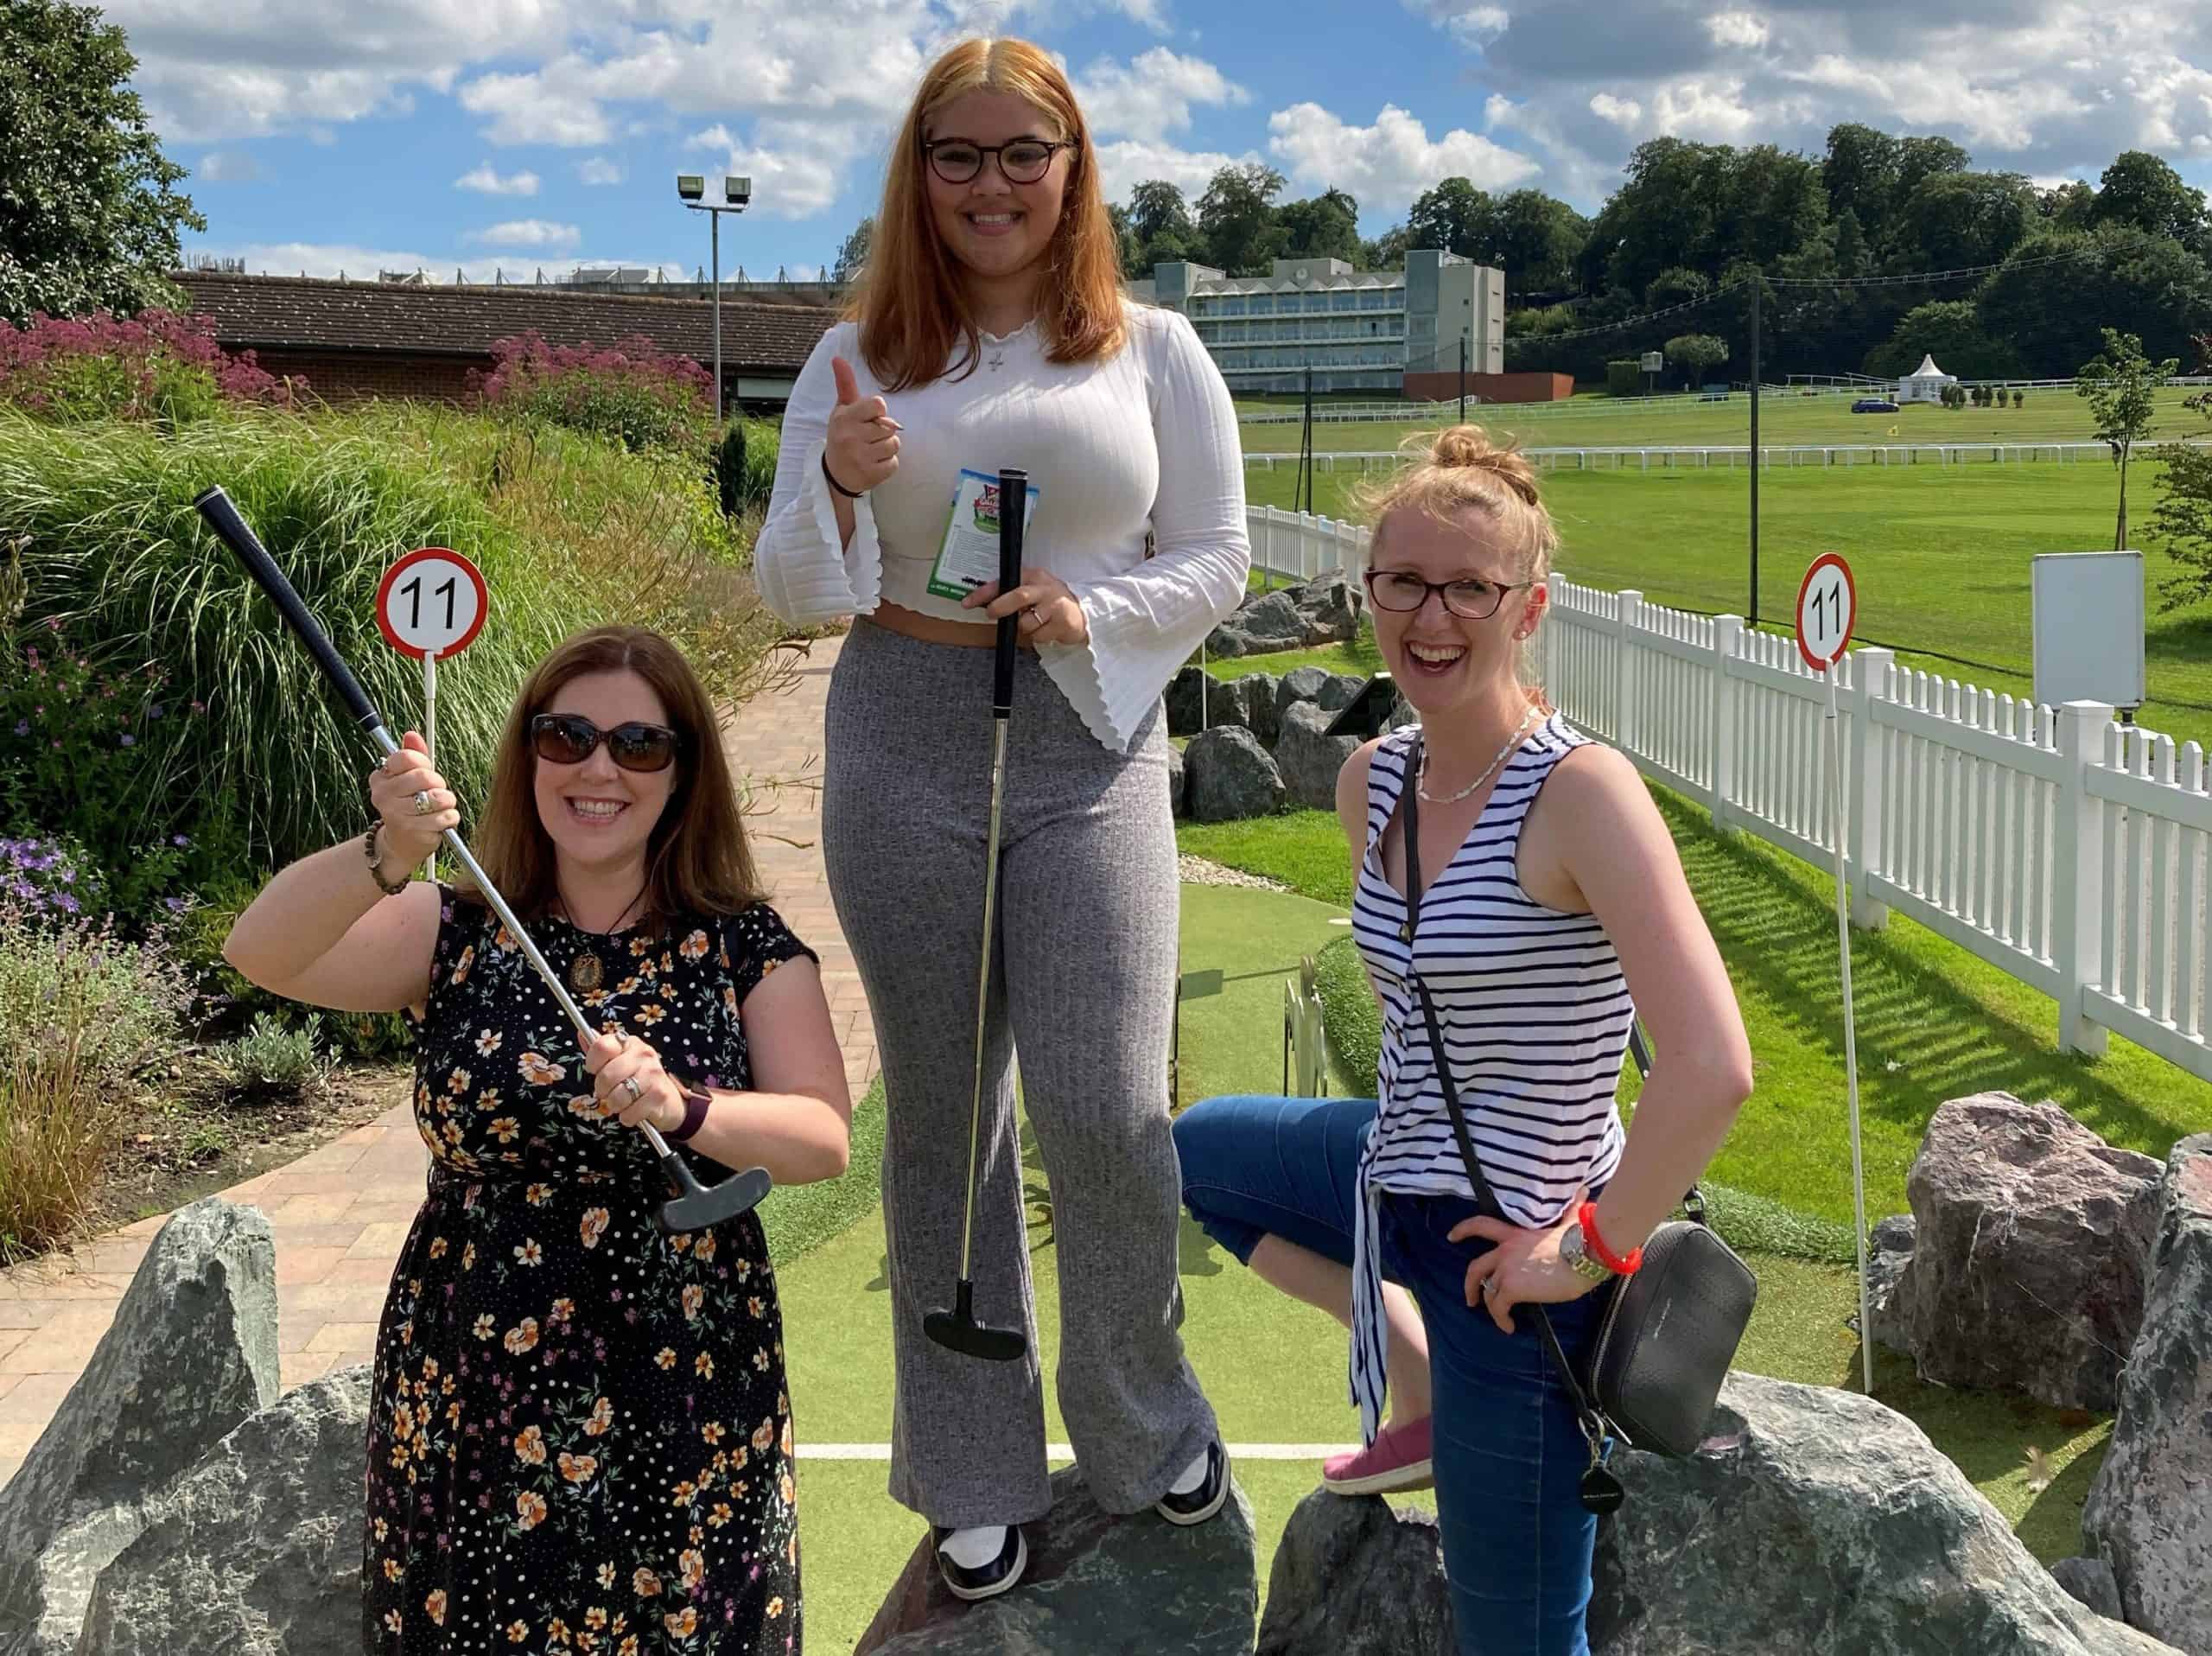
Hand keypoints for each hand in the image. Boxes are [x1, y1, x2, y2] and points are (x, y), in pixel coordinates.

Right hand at [368, 732, 458, 869]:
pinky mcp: (412, 831)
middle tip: (435, 793)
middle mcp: (383, 795)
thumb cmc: (410, 806)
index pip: (408, 757)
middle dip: (439, 784)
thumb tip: (411, 734)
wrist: (401, 844)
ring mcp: (395, 813)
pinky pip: (446, 816)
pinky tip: (439, 822)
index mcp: (380, 777)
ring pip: (438, 797)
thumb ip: (413, 754)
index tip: (424, 773)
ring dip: (447, 802)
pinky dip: (450, 818)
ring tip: (438, 808)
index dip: (424, 764)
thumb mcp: (410, 777)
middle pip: (424, 776)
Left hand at [581, 1031, 685, 1133]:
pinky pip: (630, 1113)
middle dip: (602, 1091)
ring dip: (615, 1106)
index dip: (593, 1063)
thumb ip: (601, 1052)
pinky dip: (628, 1117)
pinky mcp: (659, 1095)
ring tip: (623, 1103)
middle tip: (609, 1093)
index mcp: (630, 1043)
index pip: (602, 1046)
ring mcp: (653, 1073)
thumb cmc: (638, 1079)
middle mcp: (644, 1054)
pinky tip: (634, 1111)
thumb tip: (581, 1034)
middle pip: (606, 1076)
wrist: (668, 1099)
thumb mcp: (619, 1062)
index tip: (596, 1071)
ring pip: (617, 1097)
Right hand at [825, 356, 899, 494]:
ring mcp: (860, 457)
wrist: (835, 473)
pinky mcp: (870, 475)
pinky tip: (873, 464)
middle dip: (884, 431)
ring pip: (894, 444)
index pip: (878, 405)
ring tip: (871, 451)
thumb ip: (845, 385)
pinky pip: (894, 464)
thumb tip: (838, 358)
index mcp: (845, 417)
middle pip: (890, 426)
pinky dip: (888, 464)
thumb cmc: (843, 435)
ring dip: (887, 448)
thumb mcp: (842, 410)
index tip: (868, 419)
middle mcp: (850, 436)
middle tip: (868, 438)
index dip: (878, 412)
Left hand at [961, 565, 1088, 646]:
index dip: (984, 592)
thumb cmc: (1050, 601)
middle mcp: (1044, 588)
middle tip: (991, 613)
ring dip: (1023, 628)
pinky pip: (1039, 636)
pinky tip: (1046, 629)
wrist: (1081, 613)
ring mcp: (1054, 606)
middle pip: (1018, 596)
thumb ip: (1011, 594)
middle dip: (1001, 607)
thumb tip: (984, 603)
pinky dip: (1037, 637)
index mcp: (1033, 576)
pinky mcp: (1062, 623)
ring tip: (1033, 623)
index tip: (967, 602)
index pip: (1005, 581)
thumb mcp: (1033, 590)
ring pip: (1027, 622)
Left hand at [1449, 1188, 1605, 1333]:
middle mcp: (1505, 1250)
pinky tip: (1509, 1326)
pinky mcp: (1511, 1288)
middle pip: (1475, 1267)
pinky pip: (1498, 1307)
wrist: (1585, 1256)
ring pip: (1487, 1292)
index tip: (1451, 1236)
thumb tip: (1584, 1189)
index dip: (1463, 1230)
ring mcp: (1506, 1269)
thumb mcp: (1570, 1220)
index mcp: (1515, 1233)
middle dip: (1469, 1285)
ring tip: (1501, 1318)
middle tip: (1470, 1299)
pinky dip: (1500, 1319)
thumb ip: (1571, 1208)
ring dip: (1491, 1307)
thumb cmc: (1582, 1239)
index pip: (1481, 1225)